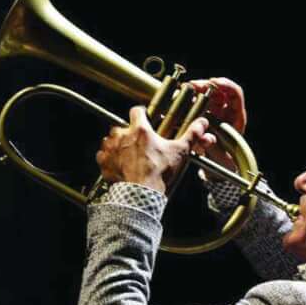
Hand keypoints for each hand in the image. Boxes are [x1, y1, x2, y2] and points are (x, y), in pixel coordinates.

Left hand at [96, 106, 213, 192]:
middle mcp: (122, 135)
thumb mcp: (179, 152)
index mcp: (140, 129)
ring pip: (112, 139)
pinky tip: (120, 164)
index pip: (137, 111)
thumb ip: (191, 134)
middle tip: (140, 145)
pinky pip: (103, 154)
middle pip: (123, 126)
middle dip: (130, 133)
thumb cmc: (159, 173)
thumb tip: (202, 123)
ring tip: (130, 156)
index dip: (141, 114)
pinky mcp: (103, 160)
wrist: (140, 194)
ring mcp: (110, 147)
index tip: (145, 119)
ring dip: (118, 145)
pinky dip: (110, 158)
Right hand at [187, 77, 246, 172]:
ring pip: (206, 94)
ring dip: (194, 91)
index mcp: (235, 116)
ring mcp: (214, 111)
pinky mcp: (203, 114)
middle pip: (218, 90)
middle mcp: (226, 110)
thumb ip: (212, 145)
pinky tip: (178, 100)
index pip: (235, 93)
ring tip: (182, 91)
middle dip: (204, 85)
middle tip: (192, 86)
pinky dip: (187, 100)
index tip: (213, 83)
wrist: (216, 165)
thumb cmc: (223, 159)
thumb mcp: (218, 153)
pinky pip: (196, 103)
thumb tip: (205, 138)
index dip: (225, 85)